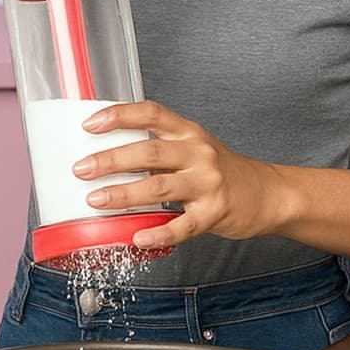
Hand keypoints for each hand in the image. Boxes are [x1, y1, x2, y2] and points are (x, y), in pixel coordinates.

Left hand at [71, 101, 285, 248]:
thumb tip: (105, 156)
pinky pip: (183, 225)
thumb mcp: (193, 148)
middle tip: (81, 169)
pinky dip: (159, 232)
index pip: (151, 113)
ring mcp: (208, 183)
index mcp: (188, 132)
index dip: (119, 115)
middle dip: (111, 159)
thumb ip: (159, 148)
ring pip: (160, 186)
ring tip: (96, 200)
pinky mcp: (215, 212)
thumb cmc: (221, 172)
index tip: (90, 124)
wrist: (267, 194)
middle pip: (149, 151)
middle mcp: (198, 153)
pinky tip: (138, 237)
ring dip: (124, 194)